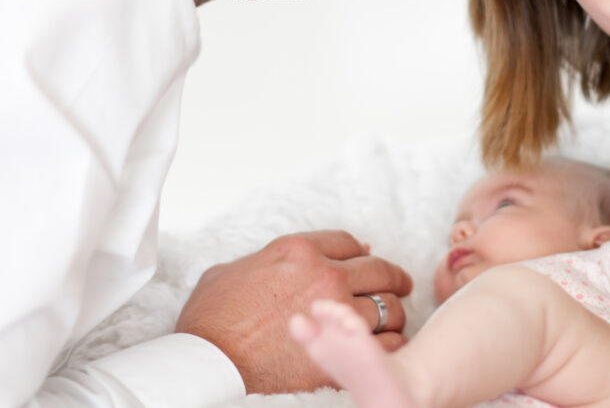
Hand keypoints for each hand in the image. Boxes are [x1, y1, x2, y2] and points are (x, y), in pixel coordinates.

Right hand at [176, 230, 412, 393]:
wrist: (207, 367)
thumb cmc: (209, 324)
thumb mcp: (228, 272)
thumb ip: (262, 260)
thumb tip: (279, 261)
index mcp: (297, 251)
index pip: (349, 243)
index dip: (361, 252)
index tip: (368, 261)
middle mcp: (324, 275)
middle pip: (380, 270)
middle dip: (393, 278)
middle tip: (401, 286)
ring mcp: (337, 313)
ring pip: (389, 307)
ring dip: (393, 315)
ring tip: (391, 323)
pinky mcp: (343, 352)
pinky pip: (388, 344)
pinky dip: (392, 346)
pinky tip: (385, 350)